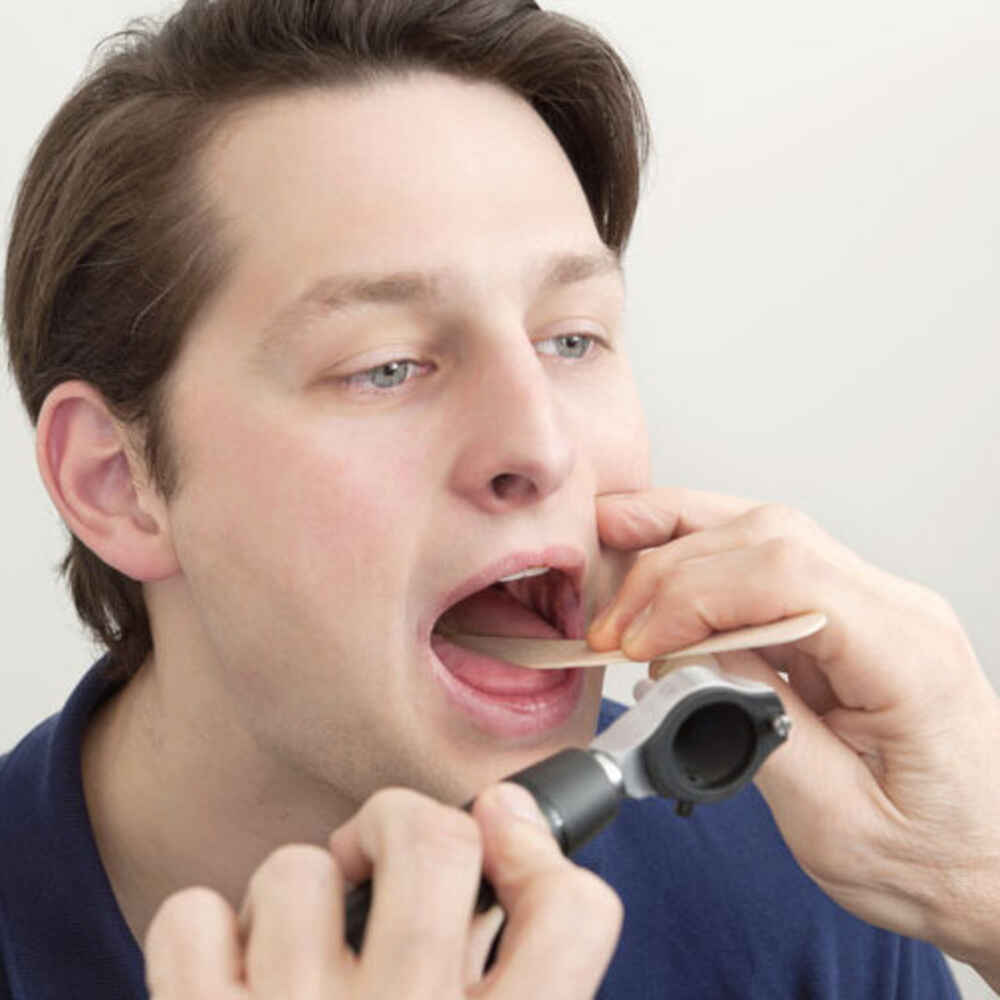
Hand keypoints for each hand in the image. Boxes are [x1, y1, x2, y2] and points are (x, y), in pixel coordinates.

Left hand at [145, 782, 621, 997]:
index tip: (500, 832)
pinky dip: (203, 935)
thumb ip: (518, 989)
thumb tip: (500, 840)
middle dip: (400, 824)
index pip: (573, 909)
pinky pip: (192, 915)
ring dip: (294, 902)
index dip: (535, 848)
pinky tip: (231, 987)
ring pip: (296, 871)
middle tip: (381, 862)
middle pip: (431, 841)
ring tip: (300, 965)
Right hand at [588, 487, 999, 983]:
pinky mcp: (846, 616)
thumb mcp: (836, 824)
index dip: (694, 595)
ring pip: (763, 531)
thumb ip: (760, 730)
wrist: (994, 868)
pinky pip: (765, 563)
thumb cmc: (935, 858)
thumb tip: (686, 661)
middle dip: (670, 571)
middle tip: (610, 626)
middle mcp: (896, 609)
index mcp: (908, 656)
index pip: (787, 576)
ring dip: (679, 546)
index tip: (636, 644)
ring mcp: (873, 603)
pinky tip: (661, 561)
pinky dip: (702, 557)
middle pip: (768, 537)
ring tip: (614, 557)